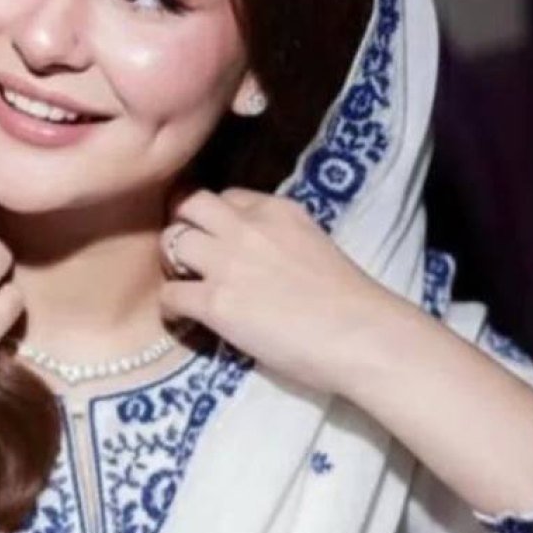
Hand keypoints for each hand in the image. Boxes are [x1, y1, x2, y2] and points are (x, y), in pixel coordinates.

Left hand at [158, 186, 397, 395]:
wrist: (362, 335)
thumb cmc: (352, 302)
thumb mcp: (314, 245)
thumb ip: (281, 241)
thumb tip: (261, 260)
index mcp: (278, 210)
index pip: (228, 197)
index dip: (216, 219)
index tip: (218, 240)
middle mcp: (248, 227)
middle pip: (189, 204)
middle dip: (182, 225)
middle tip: (186, 254)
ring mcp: (229, 263)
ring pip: (172, 241)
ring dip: (172, 262)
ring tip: (184, 283)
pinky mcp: (217, 302)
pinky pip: (170, 294)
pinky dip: (171, 306)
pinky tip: (185, 318)